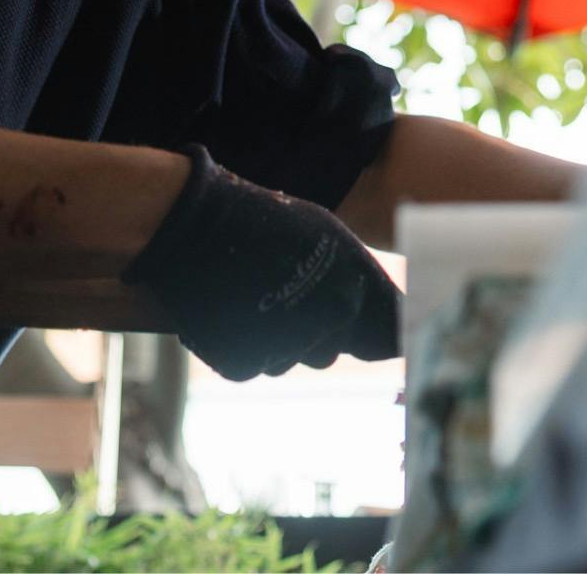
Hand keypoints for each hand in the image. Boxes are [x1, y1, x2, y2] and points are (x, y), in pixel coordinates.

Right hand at [121, 145, 400, 379]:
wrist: (193, 223)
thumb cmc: (260, 222)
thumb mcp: (323, 238)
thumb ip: (354, 281)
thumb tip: (392, 317)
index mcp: (354, 285)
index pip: (388, 338)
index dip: (380, 344)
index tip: (371, 345)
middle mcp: (329, 318)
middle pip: (328, 352)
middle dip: (309, 334)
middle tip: (276, 294)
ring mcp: (287, 344)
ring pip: (286, 360)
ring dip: (271, 340)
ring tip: (247, 294)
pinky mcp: (245, 361)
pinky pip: (251, 365)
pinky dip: (238, 345)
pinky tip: (226, 310)